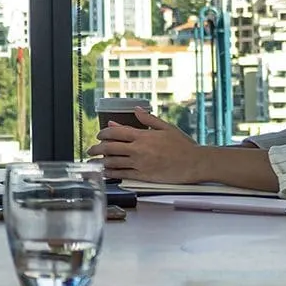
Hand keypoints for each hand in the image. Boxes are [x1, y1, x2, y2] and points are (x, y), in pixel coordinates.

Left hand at [86, 111, 200, 183]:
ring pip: (114, 162)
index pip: (117, 132)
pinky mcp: (143, 176)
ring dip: (101, 162)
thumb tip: (136, 110)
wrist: (195, 163)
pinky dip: (112, 173)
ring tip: (94, 161)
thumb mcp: (166, 127)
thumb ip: (148, 119)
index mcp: (143, 136)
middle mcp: (139, 150)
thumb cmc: (183, 145)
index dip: (104, 133)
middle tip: (90, 150)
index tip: (100, 134)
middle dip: (97, 148)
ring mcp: (140, 164)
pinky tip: (106, 173)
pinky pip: (123, 174)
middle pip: (110, 147)